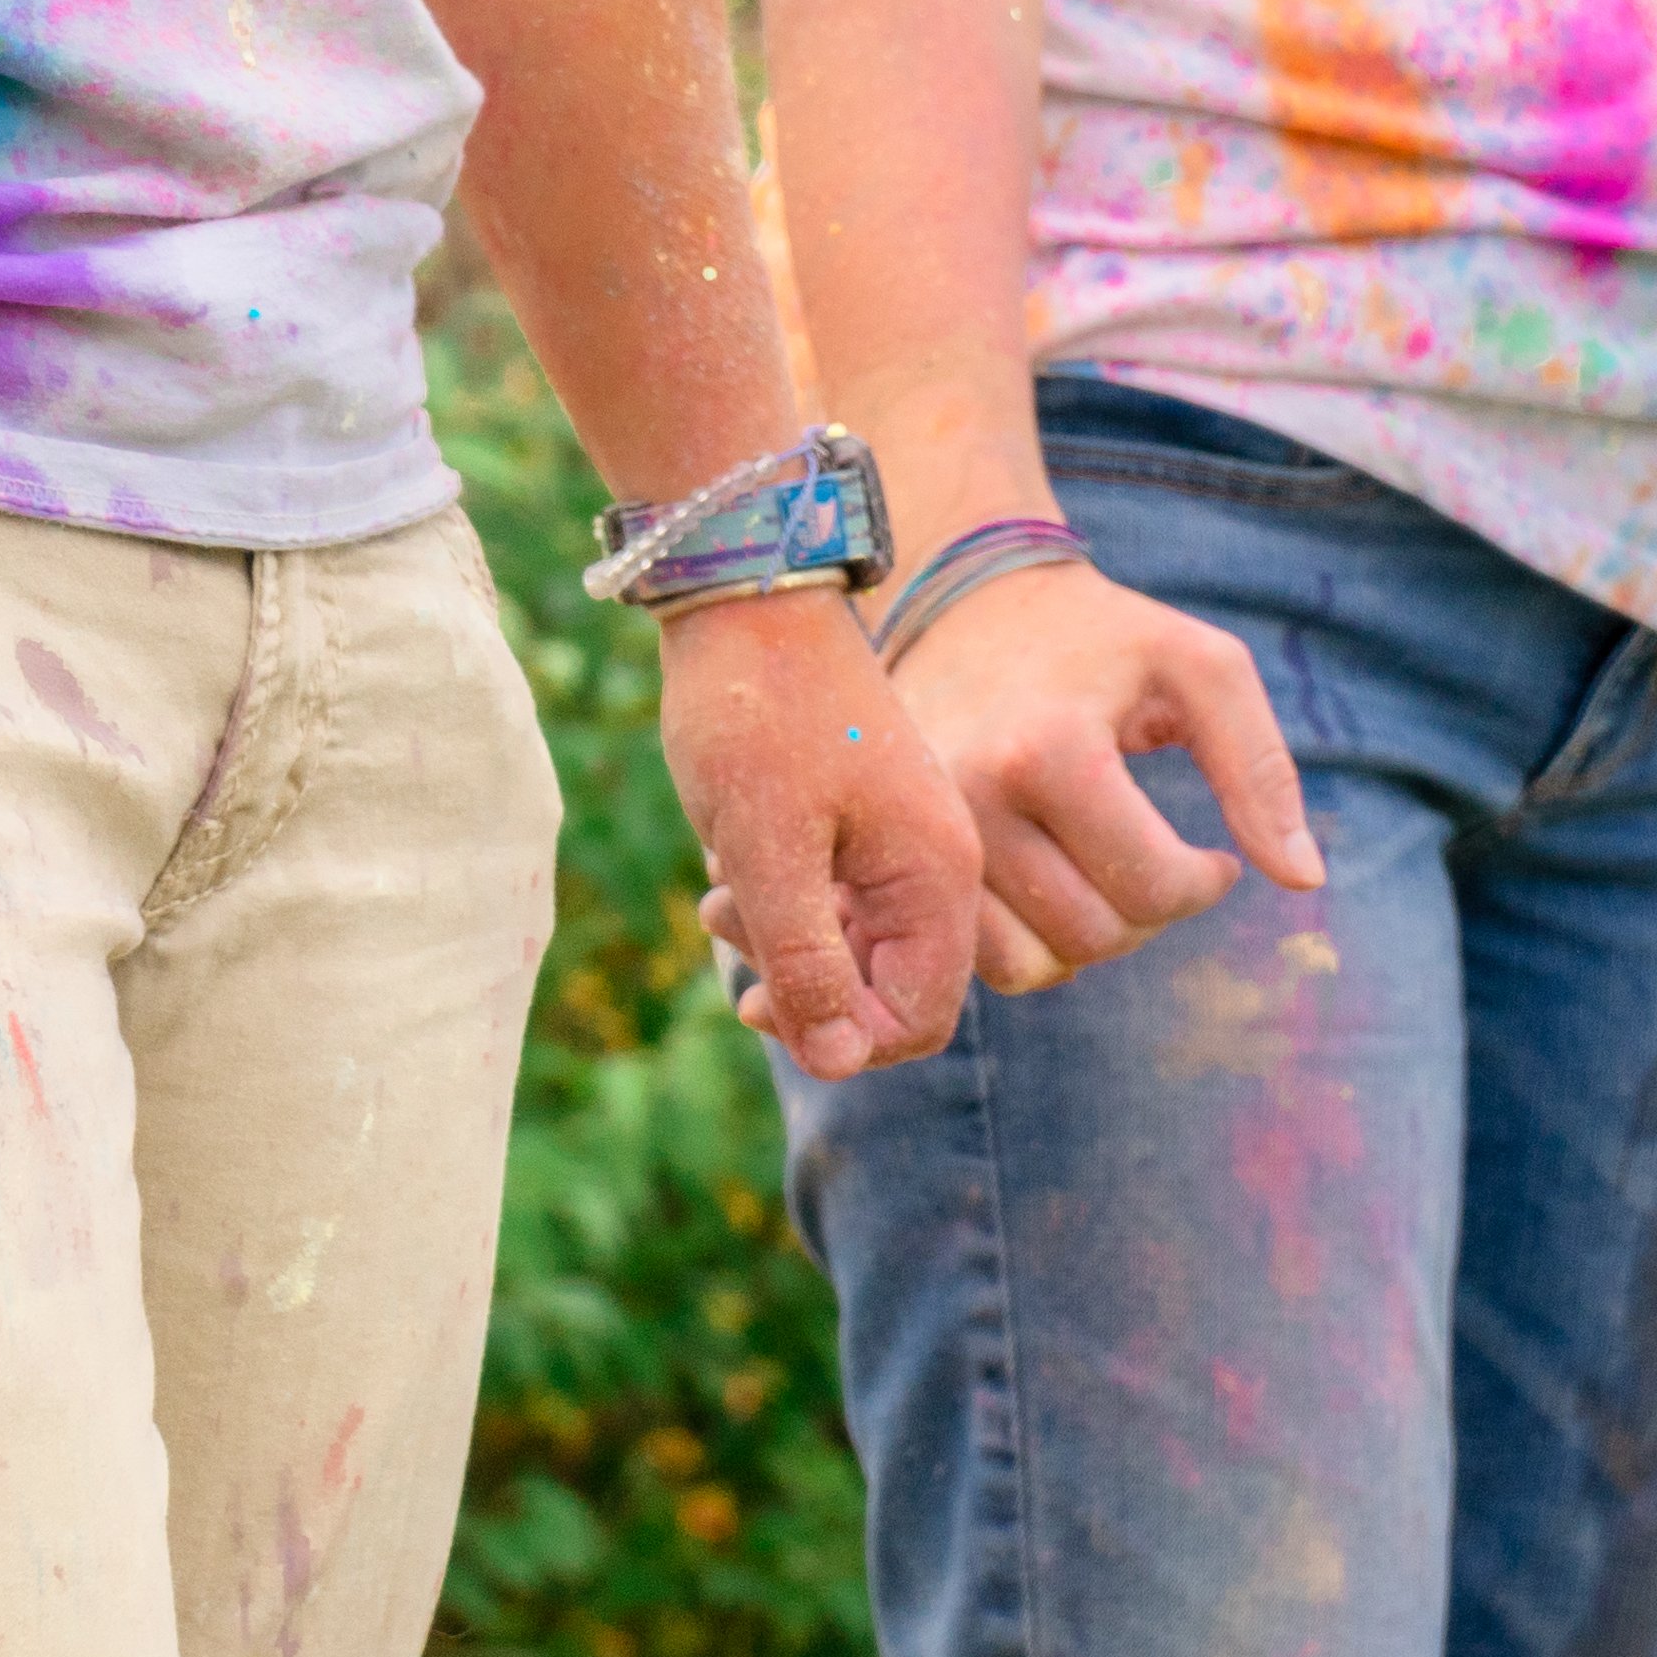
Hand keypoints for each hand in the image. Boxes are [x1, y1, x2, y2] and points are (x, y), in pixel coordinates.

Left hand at [657, 590, 977, 1079]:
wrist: (748, 594)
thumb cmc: (755, 716)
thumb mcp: (768, 854)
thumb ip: (809, 962)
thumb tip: (842, 1062)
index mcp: (937, 875)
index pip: (919, 1018)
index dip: (845, 1037)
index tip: (766, 1003)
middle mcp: (936, 865)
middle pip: (886, 990)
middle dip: (804, 987)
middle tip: (730, 934)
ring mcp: (901, 843)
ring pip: (854, 948)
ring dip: (784, 946)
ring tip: (720, 896)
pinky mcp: (865, 822)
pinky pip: (836, 901)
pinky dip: (783, 904)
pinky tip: (729, 868)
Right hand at [884, 554, 1323, 993]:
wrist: (966, 606)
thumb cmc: (1103, 639)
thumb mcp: (1199, 668)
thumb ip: (1261, 768)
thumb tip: (1305, 880)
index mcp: (1045, 750)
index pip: (1151, 888)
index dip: (1205, 884)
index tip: (1215, 856)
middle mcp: (969, 802)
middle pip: (1092, 935)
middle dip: (1149, 913)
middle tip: (1158, 859)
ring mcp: (924, 841)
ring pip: (1031, 967)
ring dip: (1089, 937)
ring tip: (1107, 876)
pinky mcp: (899, 864)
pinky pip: (978, 962)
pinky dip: (1030, 945)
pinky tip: (1053, 888)